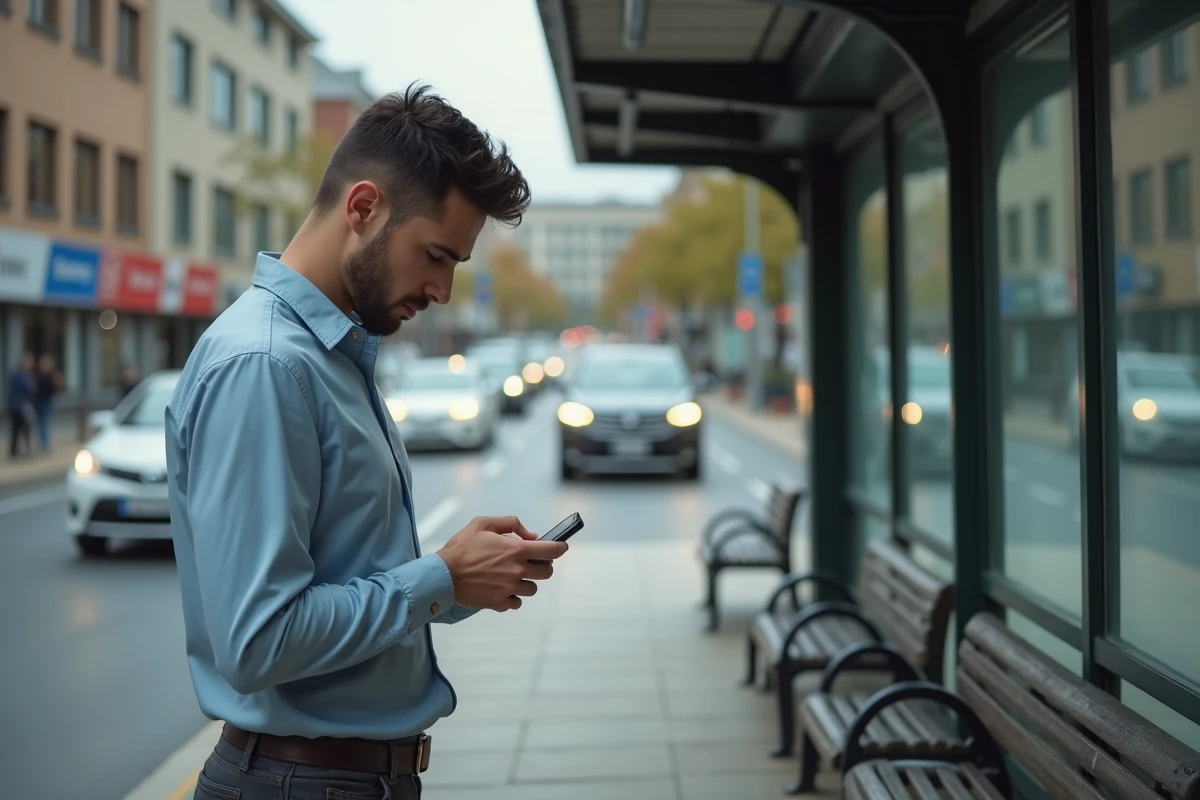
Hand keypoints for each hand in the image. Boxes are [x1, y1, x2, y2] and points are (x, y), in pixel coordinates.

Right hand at [436, 516, 567, 611]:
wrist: (442, 574)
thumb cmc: (461, 547)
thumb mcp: (483, 523)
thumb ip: (511, 524)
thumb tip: (531, 535)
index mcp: (516, 550)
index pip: (551, 550)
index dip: (560, 548)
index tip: (562, 547)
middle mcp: (517, 571)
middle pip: (547, 572)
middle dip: (543, 566)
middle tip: (532, 562)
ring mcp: (509, 588)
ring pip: (532, 589)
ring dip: (527, 582)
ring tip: (513, 576)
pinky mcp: (499, 603)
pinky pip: (516, 603)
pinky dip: (513, 597)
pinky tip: (503, 589)